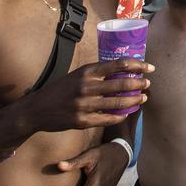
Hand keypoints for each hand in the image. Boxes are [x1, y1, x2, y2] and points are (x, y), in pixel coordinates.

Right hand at [21, 59, 152, 135]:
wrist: (36, 109)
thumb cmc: (61, 90)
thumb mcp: (77, 75)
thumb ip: (97, 73)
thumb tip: (123, 70)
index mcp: (87, 71)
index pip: (118, 65)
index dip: (138, 65)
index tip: (150, 67)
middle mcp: (86, 86)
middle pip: (122, 84)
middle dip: (139, 84)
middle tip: (148, 84)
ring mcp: (84, 105)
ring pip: (117, 103)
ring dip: (134, 101)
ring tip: (142, 98)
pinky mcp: (81, 121)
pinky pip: (107, 119)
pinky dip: (120, 116)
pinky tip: (126, 114)